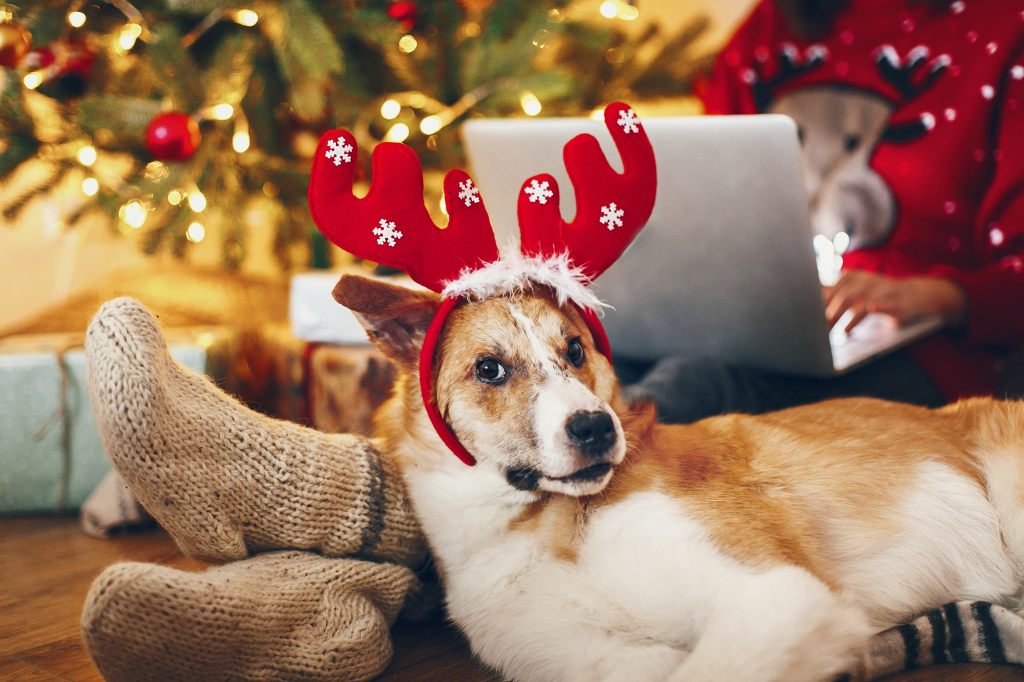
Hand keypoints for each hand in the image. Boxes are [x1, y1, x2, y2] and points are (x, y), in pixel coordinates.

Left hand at [823, 271, 966, 332]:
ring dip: (847, 319)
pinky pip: (882, 304)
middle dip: (830, 315)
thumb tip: (810, 301)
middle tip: (821, 331)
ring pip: (858, 303)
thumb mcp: (856, 291)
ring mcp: (880, 289)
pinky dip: (876, 309)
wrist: (915, 293)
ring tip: (840, 334)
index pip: (829, 290)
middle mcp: (864, 280)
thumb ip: (835, 295)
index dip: (818, 305)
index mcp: (851, 277)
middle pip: (841, 298)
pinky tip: (870, 314)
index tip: (809, 318)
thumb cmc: (879, 295)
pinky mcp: (895, 300)